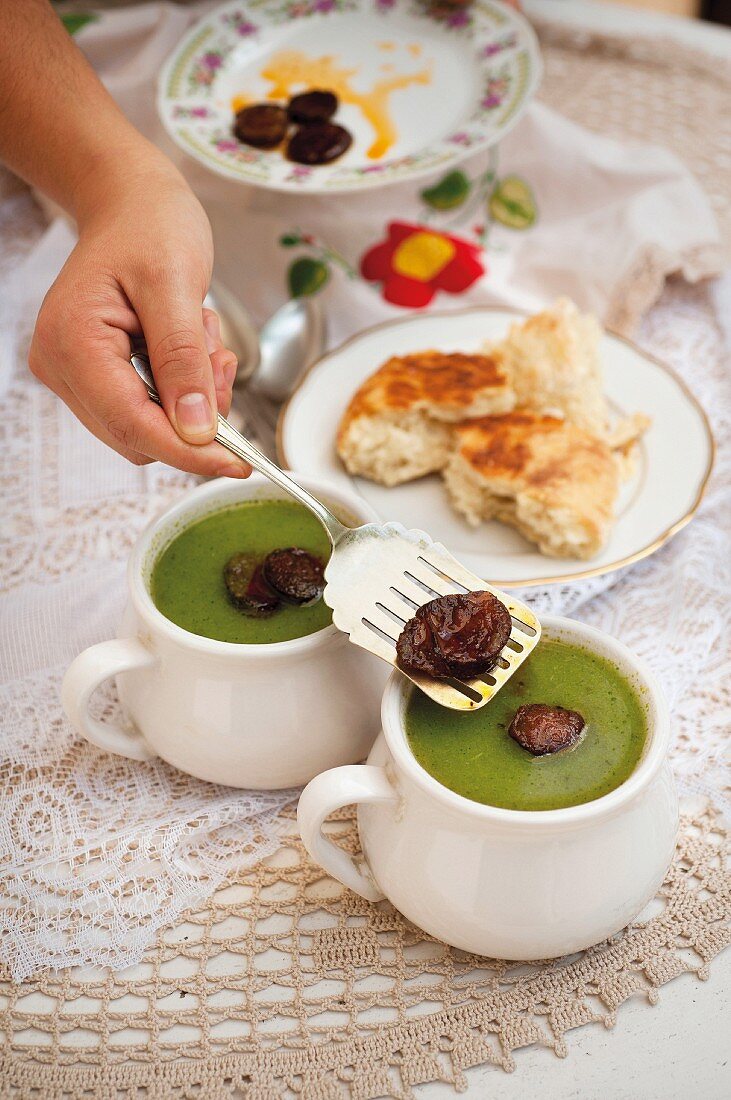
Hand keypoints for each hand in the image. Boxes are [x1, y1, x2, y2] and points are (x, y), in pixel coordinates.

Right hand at [29, 157, 249, 476]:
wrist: (131, 201)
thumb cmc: (149, 226)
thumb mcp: (176, 286)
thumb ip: (184, 362)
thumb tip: (196, 431)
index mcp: (73, 341)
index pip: (132, 425)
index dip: (188, 452)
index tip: (238, 463)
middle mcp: (63, 366)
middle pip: (138, 436)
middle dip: (194, 414)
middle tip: (222, 361)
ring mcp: (76, 374)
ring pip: (147, 428)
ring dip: (190, 398)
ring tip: (202, 340)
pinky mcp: (95, 376)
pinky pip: (148, 409)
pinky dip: (182, 390)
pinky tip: (189, 346)